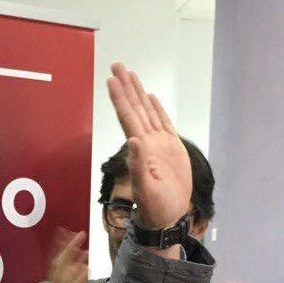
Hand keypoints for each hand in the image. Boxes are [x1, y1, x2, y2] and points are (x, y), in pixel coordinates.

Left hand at [106, 62, 189, 235]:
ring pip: (146, 111)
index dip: (120, 99)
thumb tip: (133, 140)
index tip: (112, 80)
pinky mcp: (171, 148)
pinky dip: (156, 109)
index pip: (127, 118)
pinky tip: (150, 97)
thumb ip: (139, 166)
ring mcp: (159, 144)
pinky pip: (162, 122)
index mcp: (140, 150)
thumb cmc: (156, 208)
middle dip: (126, 86)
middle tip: (117, 65)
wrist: (168, 218)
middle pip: (134, 108)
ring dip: (137, 93)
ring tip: (130, 74)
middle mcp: (147, 142)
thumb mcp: (146, 190)